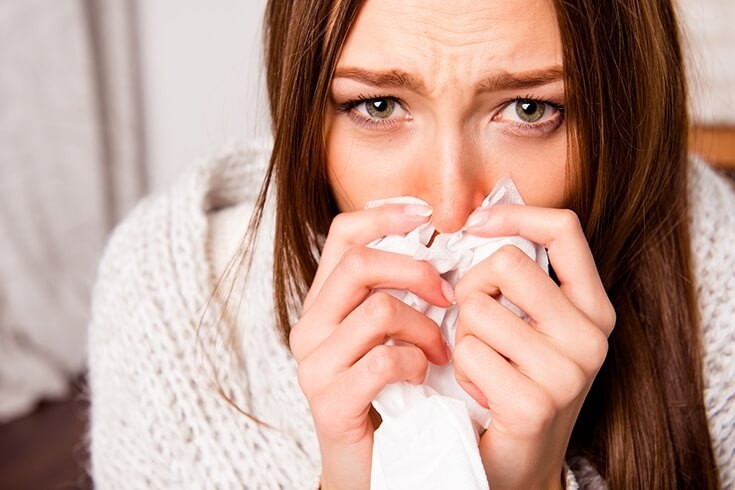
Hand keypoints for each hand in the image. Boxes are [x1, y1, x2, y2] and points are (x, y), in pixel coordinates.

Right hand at [289, 203, 452, 489]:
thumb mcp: (392, 333)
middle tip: (448, 295)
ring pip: (379, 311)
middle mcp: (310, 327)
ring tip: (442, 350)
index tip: (426, 215)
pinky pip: (385, 360)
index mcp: (324, 302)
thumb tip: (440, 243)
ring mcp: (315, 365)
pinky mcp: (330, 401)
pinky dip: (417, 364)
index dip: (384, 215)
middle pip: (359, 264)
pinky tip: (424, 376)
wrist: (373, 464)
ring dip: (425, 328)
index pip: (343, 235)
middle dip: (415, 271)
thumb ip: (400, 292)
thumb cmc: (390, 392)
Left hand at [453, 205, 615, 489]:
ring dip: (464, 334)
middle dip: (473, 286)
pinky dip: (462, 368)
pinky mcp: (534, 403)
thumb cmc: (517, 381)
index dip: (515, 214)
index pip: (564, 229)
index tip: (475, 224)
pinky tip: (481, 390)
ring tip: (482, 362)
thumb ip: (519, 282)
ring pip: (478, 309)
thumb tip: (473, 223)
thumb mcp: (533, 326)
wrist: (520, 461)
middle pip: (507, 263)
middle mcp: (590, 336)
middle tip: (474, 318)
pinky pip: (468, 351)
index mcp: (593, 308)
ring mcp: (566, 372)